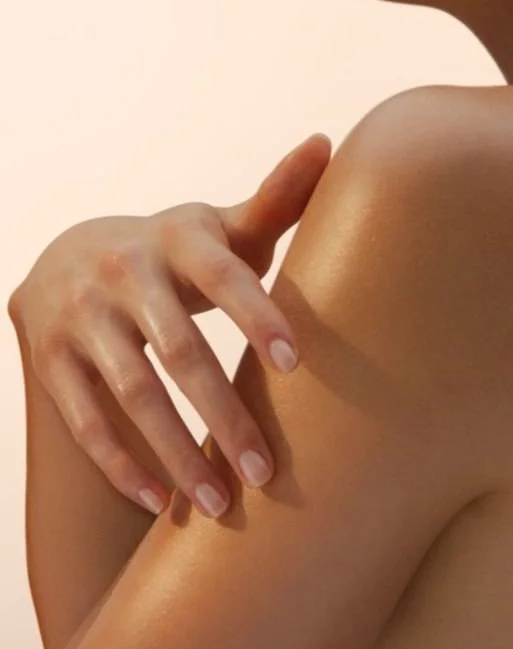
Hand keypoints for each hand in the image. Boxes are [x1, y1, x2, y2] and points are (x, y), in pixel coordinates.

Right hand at [9, 133, 331, 517]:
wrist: (70, 256)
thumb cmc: (174, 252)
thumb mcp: (217, 228)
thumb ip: (275, 200)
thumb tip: (326, 142)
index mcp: (177, 239)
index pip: (223, 276)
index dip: (256, 315)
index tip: (295, 363)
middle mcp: (123, 273)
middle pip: (179, 351)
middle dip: (224, 415)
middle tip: (267, 472)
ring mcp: (80, 319)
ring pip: (132, 395)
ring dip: (176, 454)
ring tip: (221, 505)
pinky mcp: (51, 360)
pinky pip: (85, 421)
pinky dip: (121, 464)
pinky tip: (160, 502)